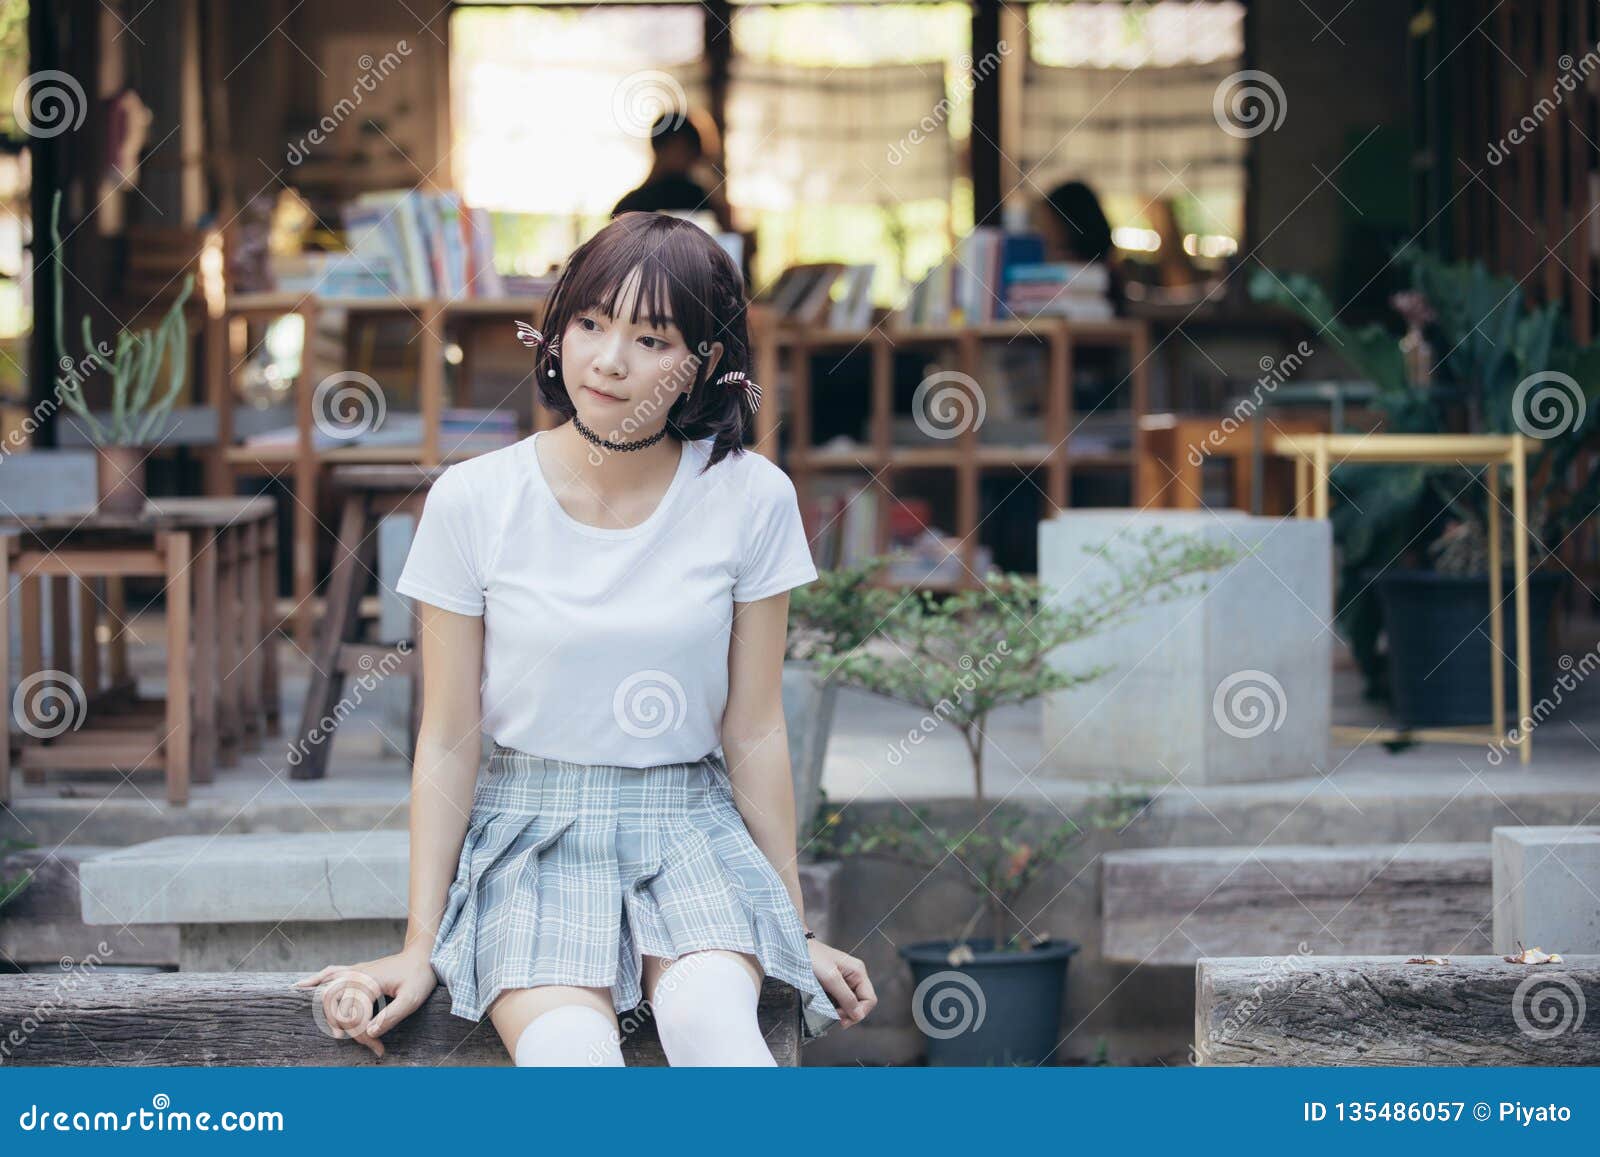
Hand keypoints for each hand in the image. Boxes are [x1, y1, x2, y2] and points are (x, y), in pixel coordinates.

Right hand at [291, 944, 437, 1057]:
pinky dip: (314, 980)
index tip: (379, 1050)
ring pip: (328, 994)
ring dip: (329, 1015)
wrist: (422, 955)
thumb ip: (391, 1016)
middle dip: (349, 1031)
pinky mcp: (355, 970)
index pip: (354, 1017)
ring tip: (337, 1033)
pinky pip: (329, 973)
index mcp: (368, 982)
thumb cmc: (419, 976)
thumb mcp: (412, 998)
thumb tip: (370, 1033)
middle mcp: (355, 975)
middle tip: (369, 1046)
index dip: (364, 1039)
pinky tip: (299, 986)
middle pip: (338, 1009)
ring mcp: (353, 971)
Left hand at [807, 938, 875, 1028]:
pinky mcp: (834, 984)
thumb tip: (858, 1015)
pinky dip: (834, 1006)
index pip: (870, 999)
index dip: (859, 1012)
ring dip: (841, 1011)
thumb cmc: (812, 958)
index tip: (843, 1019)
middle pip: (861, 1003)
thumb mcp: (831, 979)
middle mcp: (854, 976)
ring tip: (829, 1011)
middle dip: (850, 1013)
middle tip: (835, 1017)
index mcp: (858, 972)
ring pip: (850, 1004)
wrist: (796, 949)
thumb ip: (846, 997)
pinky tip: (825, 1005)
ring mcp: (845, 980)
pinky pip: (840, 1000)